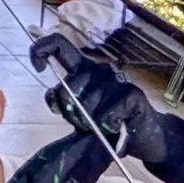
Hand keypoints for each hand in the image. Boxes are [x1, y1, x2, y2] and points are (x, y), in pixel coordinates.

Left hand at [28, 34, 183, 182]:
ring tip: (103, 128)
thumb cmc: (109, 124)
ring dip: (89, 123)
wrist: (146, 138)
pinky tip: (116, 128)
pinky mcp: (132, 95)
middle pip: (68, 85)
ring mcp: (117, 81)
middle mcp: (99, 70)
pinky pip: (106, 115)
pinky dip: (106, 127)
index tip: (38, 67)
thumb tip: (52, 95)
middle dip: (69, 111)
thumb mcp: (79, 114)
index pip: (58, 45)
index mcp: (83, 70)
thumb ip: (62, 103)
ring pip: (86, 103)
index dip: (41, 49)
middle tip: (83, 125)